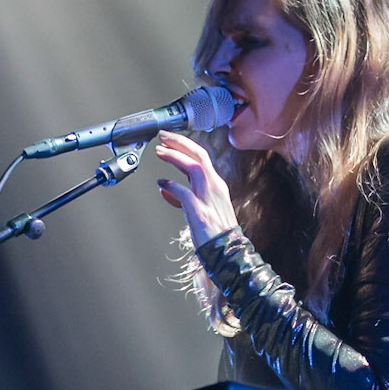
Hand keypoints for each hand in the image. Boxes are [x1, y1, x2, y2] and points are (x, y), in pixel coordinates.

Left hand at [156, 132, 237, 248]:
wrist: (228, 253)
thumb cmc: (215, 233)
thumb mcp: (202, 207)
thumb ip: (186, 194)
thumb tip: (167, 187)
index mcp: (216, 186)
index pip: (201, 158)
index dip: (185, 146)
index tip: (170, 140)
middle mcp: (215, 188)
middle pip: (199, 156)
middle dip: (180, 142)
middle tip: (163, 136)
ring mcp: (208, 199)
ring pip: (194, 168)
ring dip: (175, 157)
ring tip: (160, 151)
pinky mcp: (200, 212)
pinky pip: (184, 193)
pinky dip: (172, 185)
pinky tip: (162, 183)